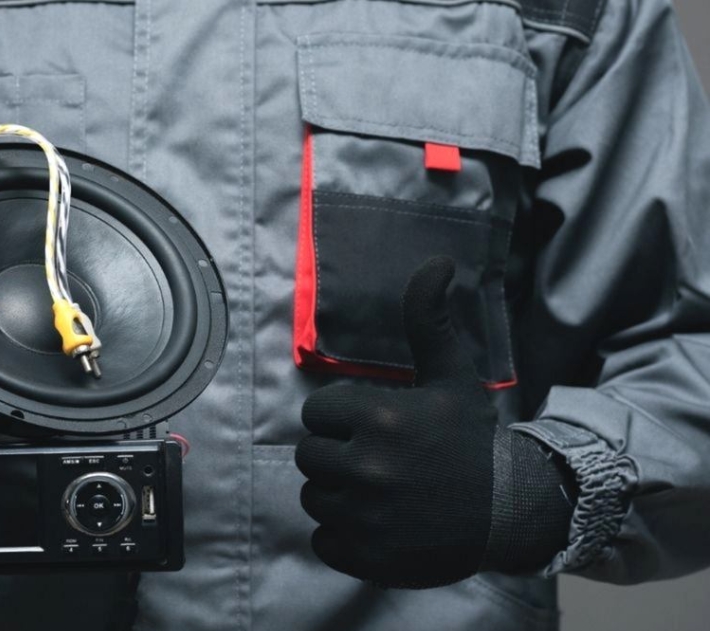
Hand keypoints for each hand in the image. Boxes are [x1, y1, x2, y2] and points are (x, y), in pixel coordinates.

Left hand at [295, 257, 572, 587]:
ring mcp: (363, 516)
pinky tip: (376, 523)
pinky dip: (343, 536)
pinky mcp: (363, 556)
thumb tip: (436, 260)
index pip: (315, 414)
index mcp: (379, 418)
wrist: (507, 512)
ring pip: (313, 497)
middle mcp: (366, 467)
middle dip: (335, 455)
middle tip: (375, 460)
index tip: (369, 427)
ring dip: (338, 494)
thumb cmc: (470, 440)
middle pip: (309, 456)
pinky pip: (323, 541)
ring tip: (378, 492)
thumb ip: (429, 319)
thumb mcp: (451, 375)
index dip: (339, 419)